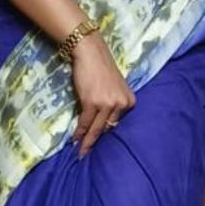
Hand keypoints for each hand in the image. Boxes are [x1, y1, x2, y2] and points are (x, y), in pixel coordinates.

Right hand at [69, 32, 135, 156]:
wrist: (90, 51)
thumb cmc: (100, 68)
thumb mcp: (114, 88)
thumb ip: (113, 104)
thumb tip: (102, 123)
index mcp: (129, 101)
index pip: (116, 123)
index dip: (105, 133)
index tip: (99, 144)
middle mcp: (121, 104)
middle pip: (107, 129)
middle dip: (96, 142)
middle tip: (88, 154)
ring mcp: (107, 104)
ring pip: (96, 129)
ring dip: (86, 142)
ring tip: (80, 152)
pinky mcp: (93, 103)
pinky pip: (86, 123)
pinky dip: (80, 132)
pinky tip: (75, 140)